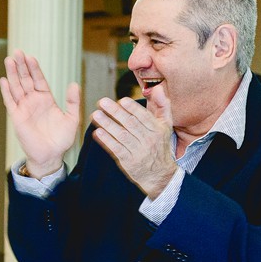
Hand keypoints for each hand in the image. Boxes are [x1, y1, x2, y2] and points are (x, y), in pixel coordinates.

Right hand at [0, 49, 80, 177]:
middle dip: (21, 66)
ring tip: (9, 60)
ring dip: (12, 74)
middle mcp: (33, 101)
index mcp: (46, 99)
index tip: (31, 57)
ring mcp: (24, 108)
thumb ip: (73, 101)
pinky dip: (6, 91)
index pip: (39, 79)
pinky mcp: (17, 118)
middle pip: (25, 79)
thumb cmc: (61, 139)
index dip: (34, 68)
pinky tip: (4, 80)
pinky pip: (10, 102)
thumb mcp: (73, 118)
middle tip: (17, 51)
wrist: (51, 156)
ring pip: (16, 87)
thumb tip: (74, 84)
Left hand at [91, 84, 176, 198]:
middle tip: (102, 102)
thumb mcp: (165, 125)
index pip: (143, 116)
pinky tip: (97, 132)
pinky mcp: (128, 161)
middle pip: (130, 124)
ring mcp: (138, 151)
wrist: (159, 173)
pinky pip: (116, 149)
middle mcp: (149, 140)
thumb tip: (157, 88)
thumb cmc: (159, 144)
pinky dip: (106, 140)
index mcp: (157, 129)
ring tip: (95, 115)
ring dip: (107, 124)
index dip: (132, 108)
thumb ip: (162, 105)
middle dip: (116, 112)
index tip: (120, 100)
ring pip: (122, 135)